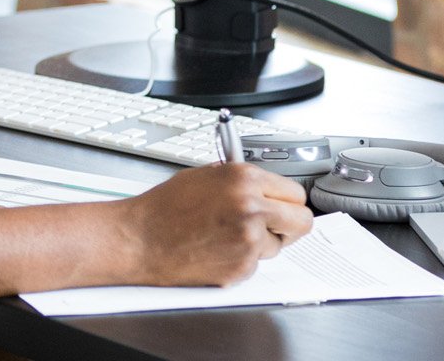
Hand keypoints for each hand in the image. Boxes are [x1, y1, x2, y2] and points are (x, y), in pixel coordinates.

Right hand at [123, 163, 313, 286]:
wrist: (141, 239)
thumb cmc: (165, 208)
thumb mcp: (205, 176)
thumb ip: (241, 180)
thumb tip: (265, 187)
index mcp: (245, 180)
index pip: (296, 193)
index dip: (288, 200)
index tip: (283, 205)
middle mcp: (252, 209)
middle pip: (302, 221)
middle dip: (291, 223)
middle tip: (275, 224)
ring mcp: (248, 241)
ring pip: (279, 245)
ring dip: (262, 242)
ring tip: (227, 234)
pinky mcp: (241, 267)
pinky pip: (256, 263)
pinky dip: (242, 258)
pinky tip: (218, 248)